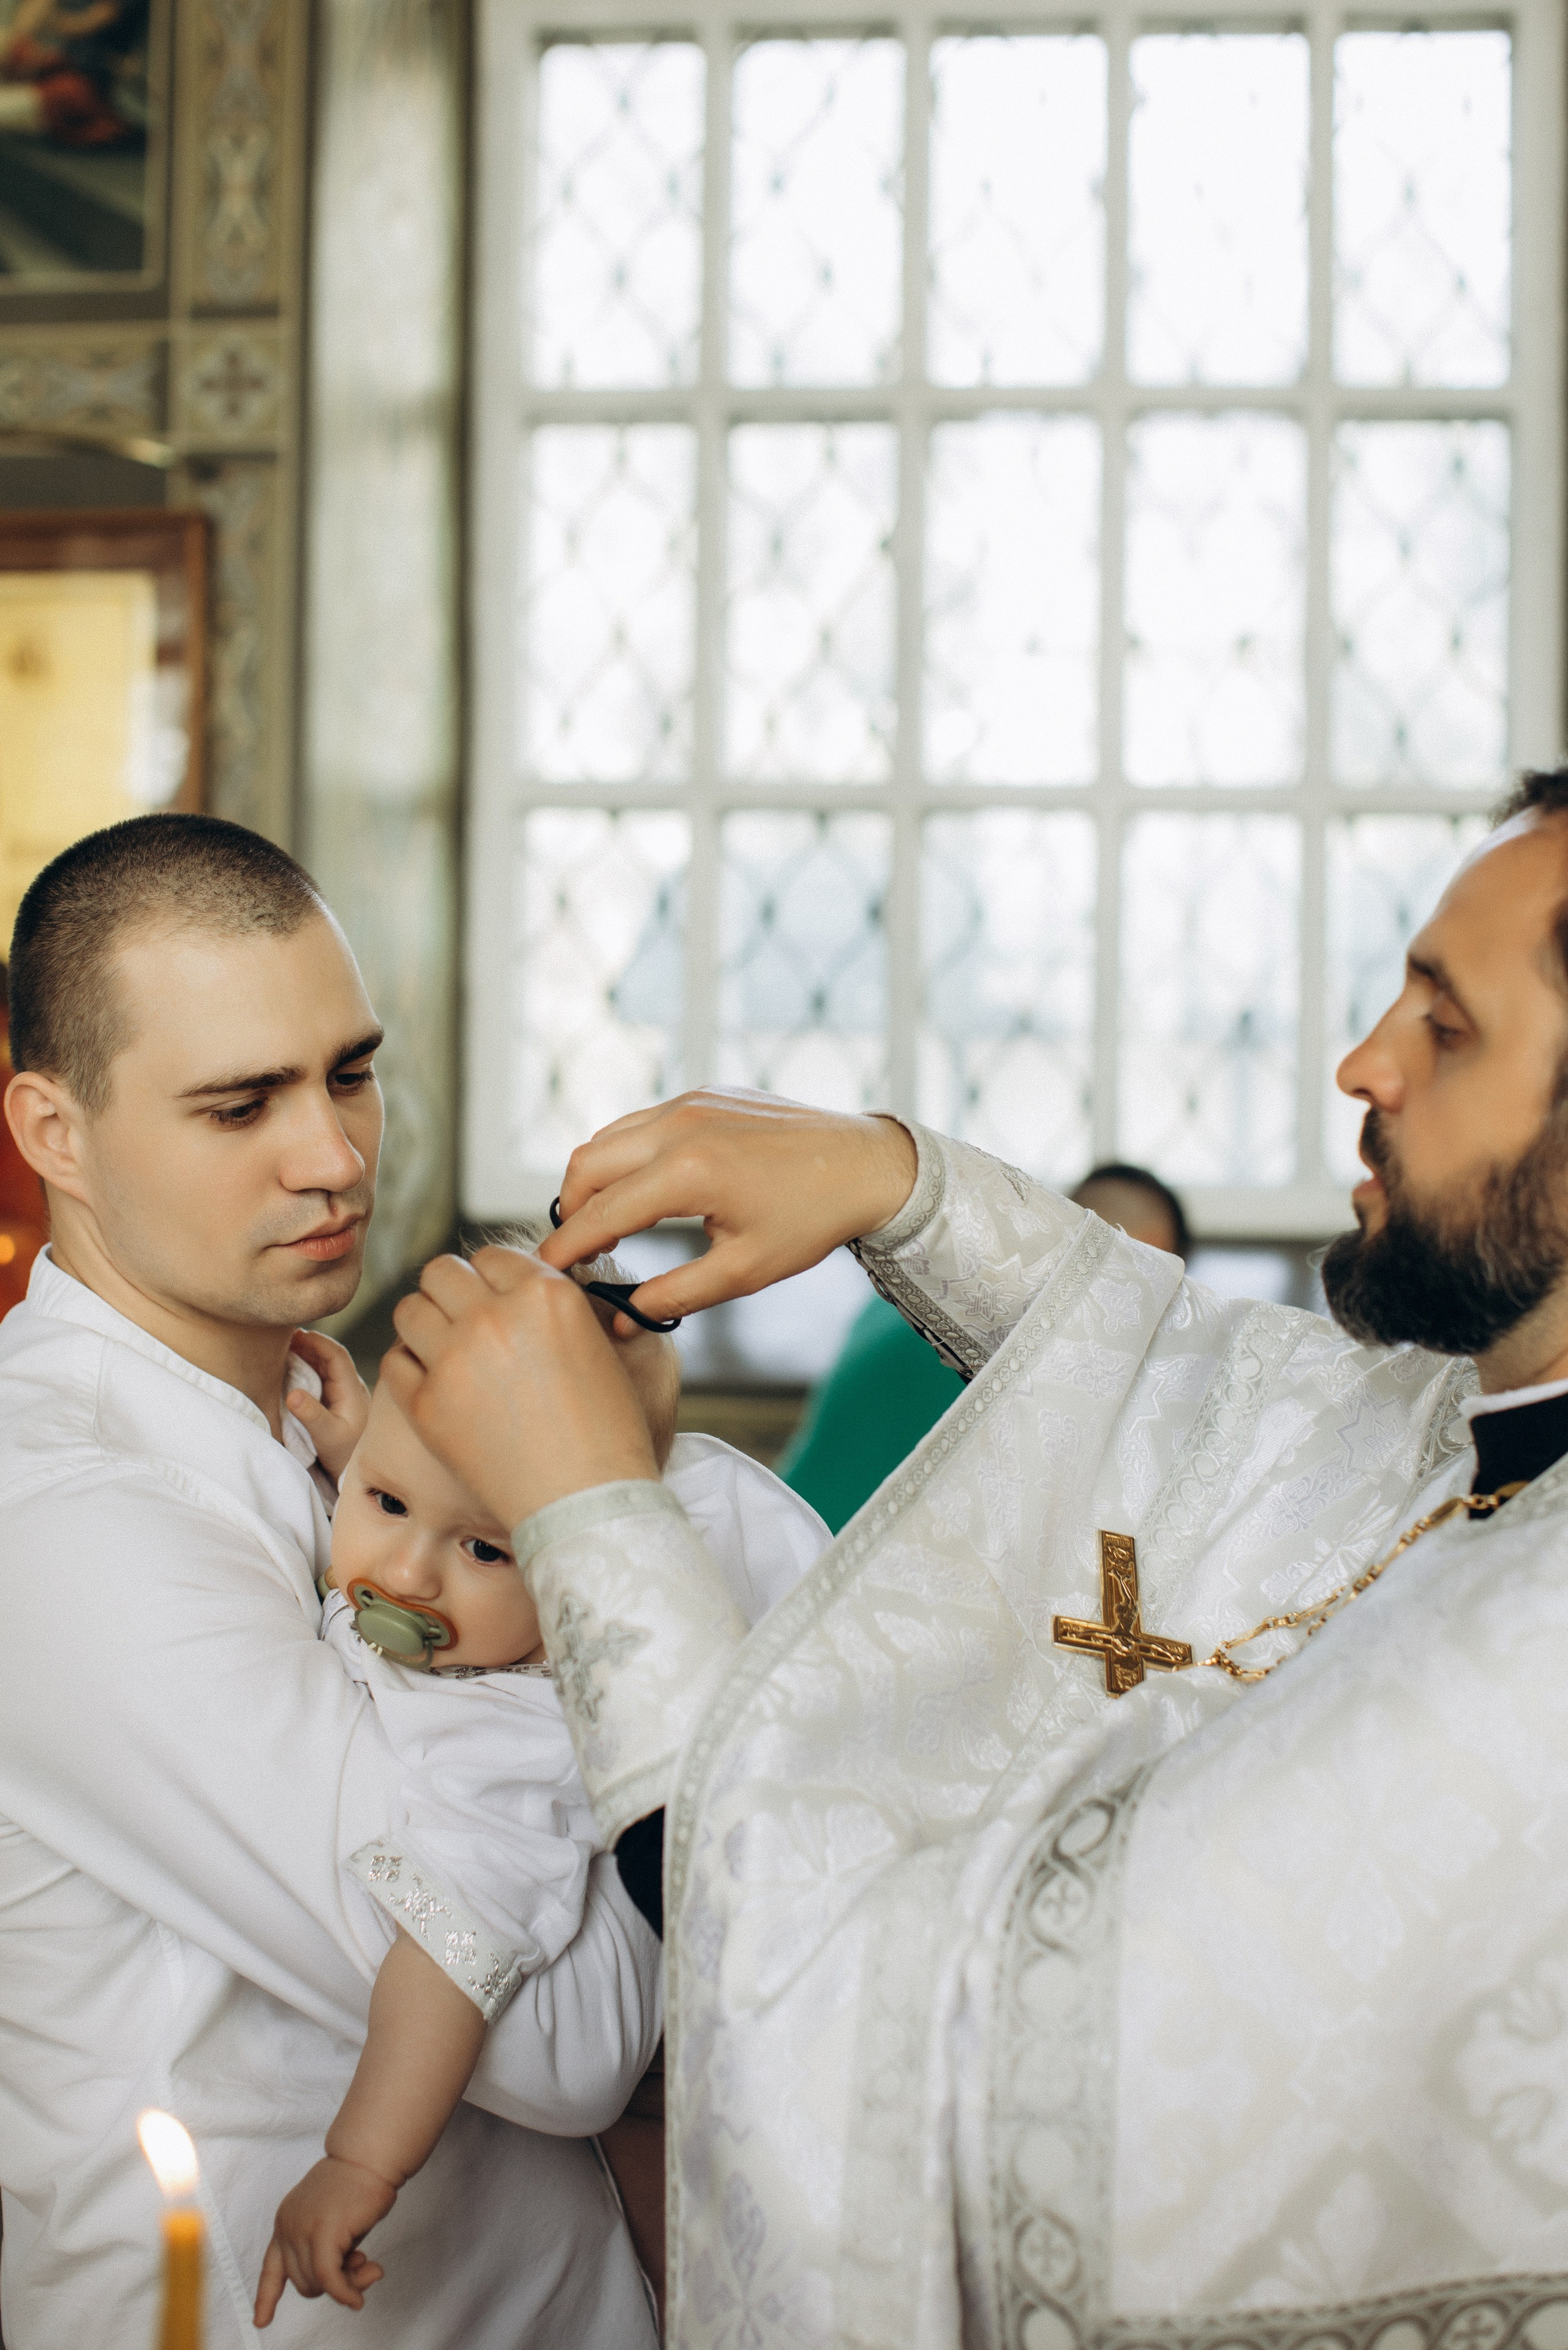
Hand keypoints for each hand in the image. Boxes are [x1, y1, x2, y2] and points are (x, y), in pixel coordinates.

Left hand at [252, 2155, 394, 2324]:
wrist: (367, 2156)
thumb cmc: (358, 2186)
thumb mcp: (338, 2228)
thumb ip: (336, 2257)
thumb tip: (349, 2293)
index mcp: (286, 2222)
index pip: (271, 2267)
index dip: (267, 2297)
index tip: (261, 2320)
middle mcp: (287, 2227)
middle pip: (301, 2281)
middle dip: (331, 2284)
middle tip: (360, 2266)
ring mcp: (302, 2230)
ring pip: (316, 2283)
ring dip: (345, 2286)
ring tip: (367, 2265)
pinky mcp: (322, 2233)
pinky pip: (329, 2279)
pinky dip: (345, 2293)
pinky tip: (358, 2297)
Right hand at [286, 1330, 371, 1480]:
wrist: (356, 1474)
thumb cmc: (345, 1456)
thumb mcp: (327, 1437)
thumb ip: (311, 1415)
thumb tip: (291, 1393)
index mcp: (352, 1389)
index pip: (336, 1354)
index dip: (316, 1341)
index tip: (294, 1334)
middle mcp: (349, 1387)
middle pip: (329, 1356)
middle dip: (307, 1344)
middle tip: (281, 1338)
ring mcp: (341, 1393)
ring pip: (323, 1365)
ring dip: (304, 1355)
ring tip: (281, 1348)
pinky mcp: (333, 1402)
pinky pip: (318, 1377)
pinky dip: (303, 1369)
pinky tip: (287, 1368)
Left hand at [381, 1247, 659, 1530]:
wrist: (586, 1499)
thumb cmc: (606, 1430)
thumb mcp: (597, 1345)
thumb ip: (553, 1306)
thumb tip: (515, 1288)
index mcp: (546, 1293)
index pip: (493, 1256)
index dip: (491, 1277)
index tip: (493, 1299)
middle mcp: (495, 1315)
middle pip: (442, 1271)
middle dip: (451, 1292)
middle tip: (461, 1319)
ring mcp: (454, 1358)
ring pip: (409, 1308)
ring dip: (423, 1323)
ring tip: (441, 1347)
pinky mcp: (426, 1402)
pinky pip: (395, 1360)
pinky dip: (409, 1367)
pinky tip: (432, 1382)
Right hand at [540, 1089, 918, 1324]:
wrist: (865, 1164)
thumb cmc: (811, 1221)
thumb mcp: (743, 1271)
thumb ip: (674, 1296)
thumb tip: (622, 1320)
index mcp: (688, 1171)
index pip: (601, 1212)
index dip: (567, 1247)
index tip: (547, 1272)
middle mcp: (680, 1125)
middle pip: (586, 1164)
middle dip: (570, 1209)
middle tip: (577, 1249)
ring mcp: (691, 1101)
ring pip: (609, 1137)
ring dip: (594, 1179)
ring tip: (605, 1222)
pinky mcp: (704, 1092)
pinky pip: (642, 1121)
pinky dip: (626, 1154)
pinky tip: (643, 1188)